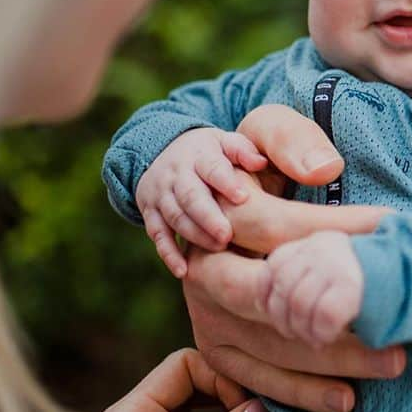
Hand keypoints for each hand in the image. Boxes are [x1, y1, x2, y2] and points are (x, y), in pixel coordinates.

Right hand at [137, 127, 266, 275]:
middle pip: (190, 197)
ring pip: (175, 217)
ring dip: (195, 235)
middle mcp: (177, 175)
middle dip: (208, 217)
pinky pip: (157, 235)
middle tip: (227, 235)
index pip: (212, 168)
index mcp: (200, 155)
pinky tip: (184, 270)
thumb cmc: (208, 151)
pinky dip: (168, 254)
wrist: (161, 149)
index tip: (243, 198)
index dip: (226, 182)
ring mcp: (161, 194)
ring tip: (218, 248)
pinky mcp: (150, 212)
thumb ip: (242, 150)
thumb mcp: (224, 141)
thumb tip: (261, 162)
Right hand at [184, 104, 402, 411]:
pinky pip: (254, 378)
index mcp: (222, 218)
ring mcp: (207, 316)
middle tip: (405, 336)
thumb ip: (292, 141)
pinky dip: (298, 391)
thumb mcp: (266, 130)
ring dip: (332, 364)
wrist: (212, 198)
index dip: (343, 233)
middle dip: (344, 322)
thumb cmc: (255, 161)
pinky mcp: (216, 347)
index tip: (397, 236)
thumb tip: (325, 170)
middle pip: (280, 304)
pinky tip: (345, 399)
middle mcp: (205, 272)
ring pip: (270, 349)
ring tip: (394, 363)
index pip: (287, 231)